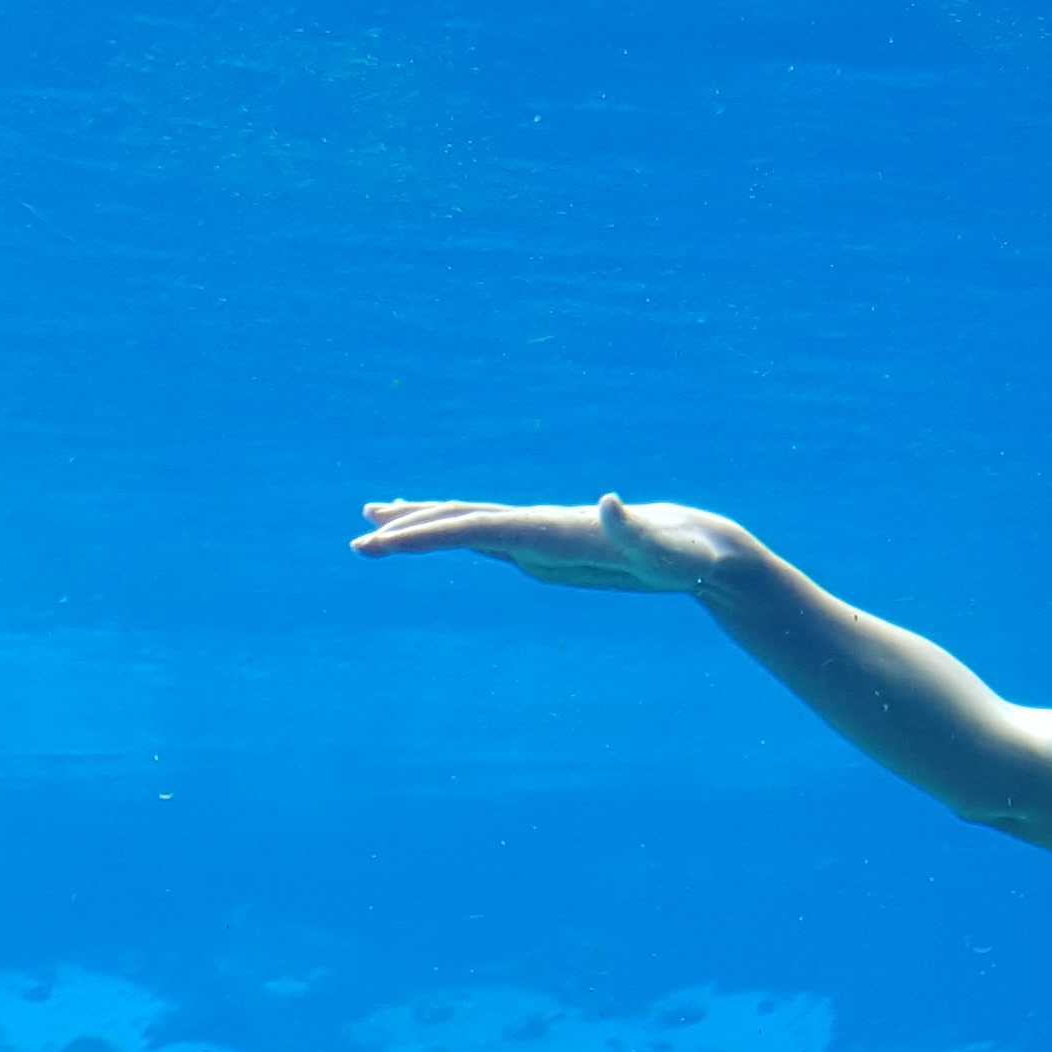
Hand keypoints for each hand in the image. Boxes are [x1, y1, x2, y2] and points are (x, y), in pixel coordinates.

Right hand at [351, 495, 757, 594]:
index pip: (478, 528)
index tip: (387, 541)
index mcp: (551, 526)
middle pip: (461, 521)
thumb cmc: (677, 552)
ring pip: (466, 522)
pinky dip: (449, 534)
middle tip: (359, 540)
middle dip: (410, 530)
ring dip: (420, 522)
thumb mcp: (659, 549)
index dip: (431, 534)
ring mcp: (535, 535)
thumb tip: (612, 499)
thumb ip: (632, 528)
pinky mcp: (540, 548)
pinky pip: (483, 538)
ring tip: (373, 517)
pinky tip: (427, 535)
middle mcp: (536, 524)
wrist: (692, 544)